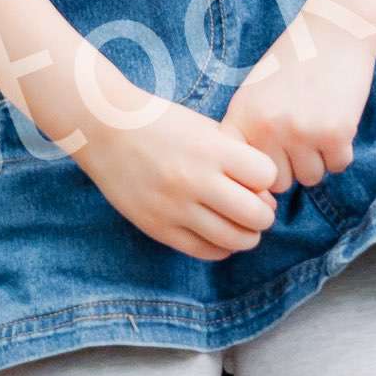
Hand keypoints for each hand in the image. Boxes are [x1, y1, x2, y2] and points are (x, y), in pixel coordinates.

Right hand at [66, 90, 280, 261]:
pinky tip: (219, 234)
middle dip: (264, 214)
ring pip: (234, 240)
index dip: (267, 178)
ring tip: (242, 226)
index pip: (266, 176)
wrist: (107, 130)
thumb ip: (237, 158)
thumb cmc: (163, 124)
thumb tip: (266, 197)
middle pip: (256, 215)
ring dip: (247, 235)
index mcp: (211, 150)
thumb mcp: (206, 129)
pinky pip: (204, 251)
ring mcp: (174, 208)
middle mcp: (194, 181)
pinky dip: (221, 247)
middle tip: (257, 209)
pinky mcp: (157, 228)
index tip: (257, 177)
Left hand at [225, 0, 375, 192]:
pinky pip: (338, 165)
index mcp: (241, 119)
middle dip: (292, 167)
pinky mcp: (335, 132)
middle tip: (301, 137)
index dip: (257, 179)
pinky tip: (338, 121)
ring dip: (318, 160)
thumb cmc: (291, 66)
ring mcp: (301, 132)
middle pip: (279, 183)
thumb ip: (247, 137)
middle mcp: (267, 129)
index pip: (242, 177)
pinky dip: (341, 151)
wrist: (333, 32)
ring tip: (319, 125)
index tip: (268, 169)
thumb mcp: (252, 96)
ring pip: (311, 178)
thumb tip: (254, 194)